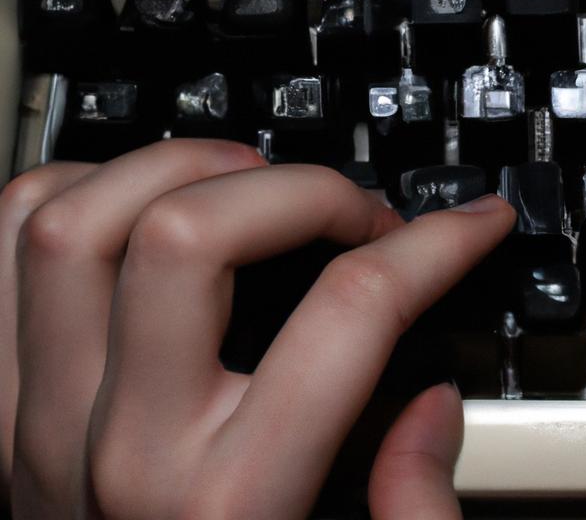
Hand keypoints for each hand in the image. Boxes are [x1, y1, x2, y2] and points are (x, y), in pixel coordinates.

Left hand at [0, 139, 515, 519]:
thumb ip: (417, 519)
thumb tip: (431, 410)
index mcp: (235, 503)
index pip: (352, 312)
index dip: (438, 243)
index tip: (471, 224)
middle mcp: (126, 451)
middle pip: (190, 235)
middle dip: (303, 186)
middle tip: (354, 210)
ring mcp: (45, 423)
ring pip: (76, 224)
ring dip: (177, 168)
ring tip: (247, 181)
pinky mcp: (2, 407)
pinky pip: (10, 248)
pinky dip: (80, 192)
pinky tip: (149, 207)